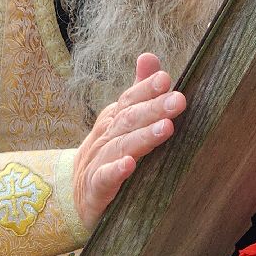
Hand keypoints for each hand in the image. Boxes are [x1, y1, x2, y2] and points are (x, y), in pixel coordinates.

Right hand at [74, 53, 184, 229]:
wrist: (76, 198)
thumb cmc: (107, 155)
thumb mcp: (122, 122)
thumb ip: (138, 92)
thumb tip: (149, 57)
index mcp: (114, 120)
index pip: (129, 100)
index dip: (146, 89)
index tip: (166, 79)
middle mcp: (105, 138)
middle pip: (129, 120)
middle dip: (153, 108)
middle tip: (178, 100)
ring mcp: (97, 163)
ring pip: (120, 146)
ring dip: (143, 136)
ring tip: (166, 128)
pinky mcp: (94, 191)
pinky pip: (103, 179)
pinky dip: (115, 171)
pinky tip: (128, 166)